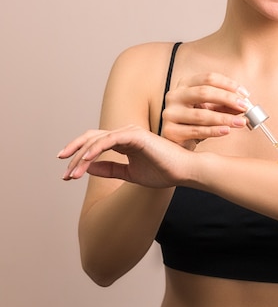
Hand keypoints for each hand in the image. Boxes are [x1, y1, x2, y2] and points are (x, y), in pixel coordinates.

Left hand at [58, 125, 196, 187]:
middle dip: (74, 154)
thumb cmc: (164, 172)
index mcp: (125, 141)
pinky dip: (95, 150)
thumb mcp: (131, 174)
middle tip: (64, 172)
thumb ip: (111, 169)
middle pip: (91, 138)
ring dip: (81, 157)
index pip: (95, 143)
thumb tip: (88, 169)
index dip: (79, 155)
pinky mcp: (136, 136)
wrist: (184, 171)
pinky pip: (109, 140)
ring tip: (72, 174)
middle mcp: (126, 133)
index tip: (67, 173)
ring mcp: (131, 133)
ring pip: (97, 140)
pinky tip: (86, 162)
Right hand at [161, 73, 249, 148]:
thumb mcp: (210, 109)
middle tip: (245, 106)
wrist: (177, 142)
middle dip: (228, 99)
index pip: (209, 78)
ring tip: (241, 122)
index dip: (229, 85)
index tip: (245, 94)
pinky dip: (214, 131)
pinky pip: (196, 130)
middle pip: (204, 92)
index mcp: (185, 84)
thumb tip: (245, 104)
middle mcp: (175, 96)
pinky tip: (226, 130)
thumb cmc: (194, 122)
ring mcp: (170, 113)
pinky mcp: (170, 131)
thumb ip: (225, 105)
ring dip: (225, 118)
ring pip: (201, 114)